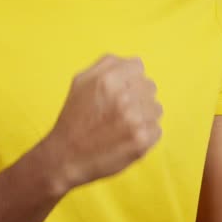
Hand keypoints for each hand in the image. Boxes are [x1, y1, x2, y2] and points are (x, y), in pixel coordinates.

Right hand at [42, 54, 162, 190]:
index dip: (129, 79)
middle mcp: (124, 96)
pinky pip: (157, 129)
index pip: (138, 67)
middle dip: (137, 97)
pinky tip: (126, 138)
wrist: (65, 158)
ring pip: (156, 108)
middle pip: (149, 87)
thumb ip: (107, 65)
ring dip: (143, 116)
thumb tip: (132, 64)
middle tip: (119, 111)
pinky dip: (145, 135)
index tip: (120, 91)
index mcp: (108, 78)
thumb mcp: (81, 82)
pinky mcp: (142, 140)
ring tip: (122, 126)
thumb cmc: (73, 119)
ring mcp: (135, 119)